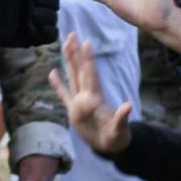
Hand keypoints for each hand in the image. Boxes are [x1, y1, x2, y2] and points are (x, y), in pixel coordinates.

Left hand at [0, 0, 59, 54]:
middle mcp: (37, 3)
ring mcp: (36, 20)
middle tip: (28, 3)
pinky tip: (37, 29)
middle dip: (45, 2)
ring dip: (43, 17)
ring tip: (28, 18)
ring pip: (54, 18)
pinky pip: (52, 35)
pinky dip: (48, 32)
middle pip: (56, 3)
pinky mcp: (34, 36)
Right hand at [48, 33, 132, 155]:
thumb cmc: (117, 138)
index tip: (87, 43)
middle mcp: (87, 96)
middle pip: (80, 70)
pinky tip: (52, 73)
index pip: (90, 75)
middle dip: (76, 53)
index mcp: (95, 99)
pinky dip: (58, 84)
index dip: (88, 60)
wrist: (110, 146)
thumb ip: (121, 118)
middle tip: (72, 34)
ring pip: (72, 76)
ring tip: (65, 44)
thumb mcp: (120, 129)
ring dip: (68, 61)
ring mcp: (79, 101)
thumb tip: (128, 106)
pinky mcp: (73, 111)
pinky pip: (64, 94)